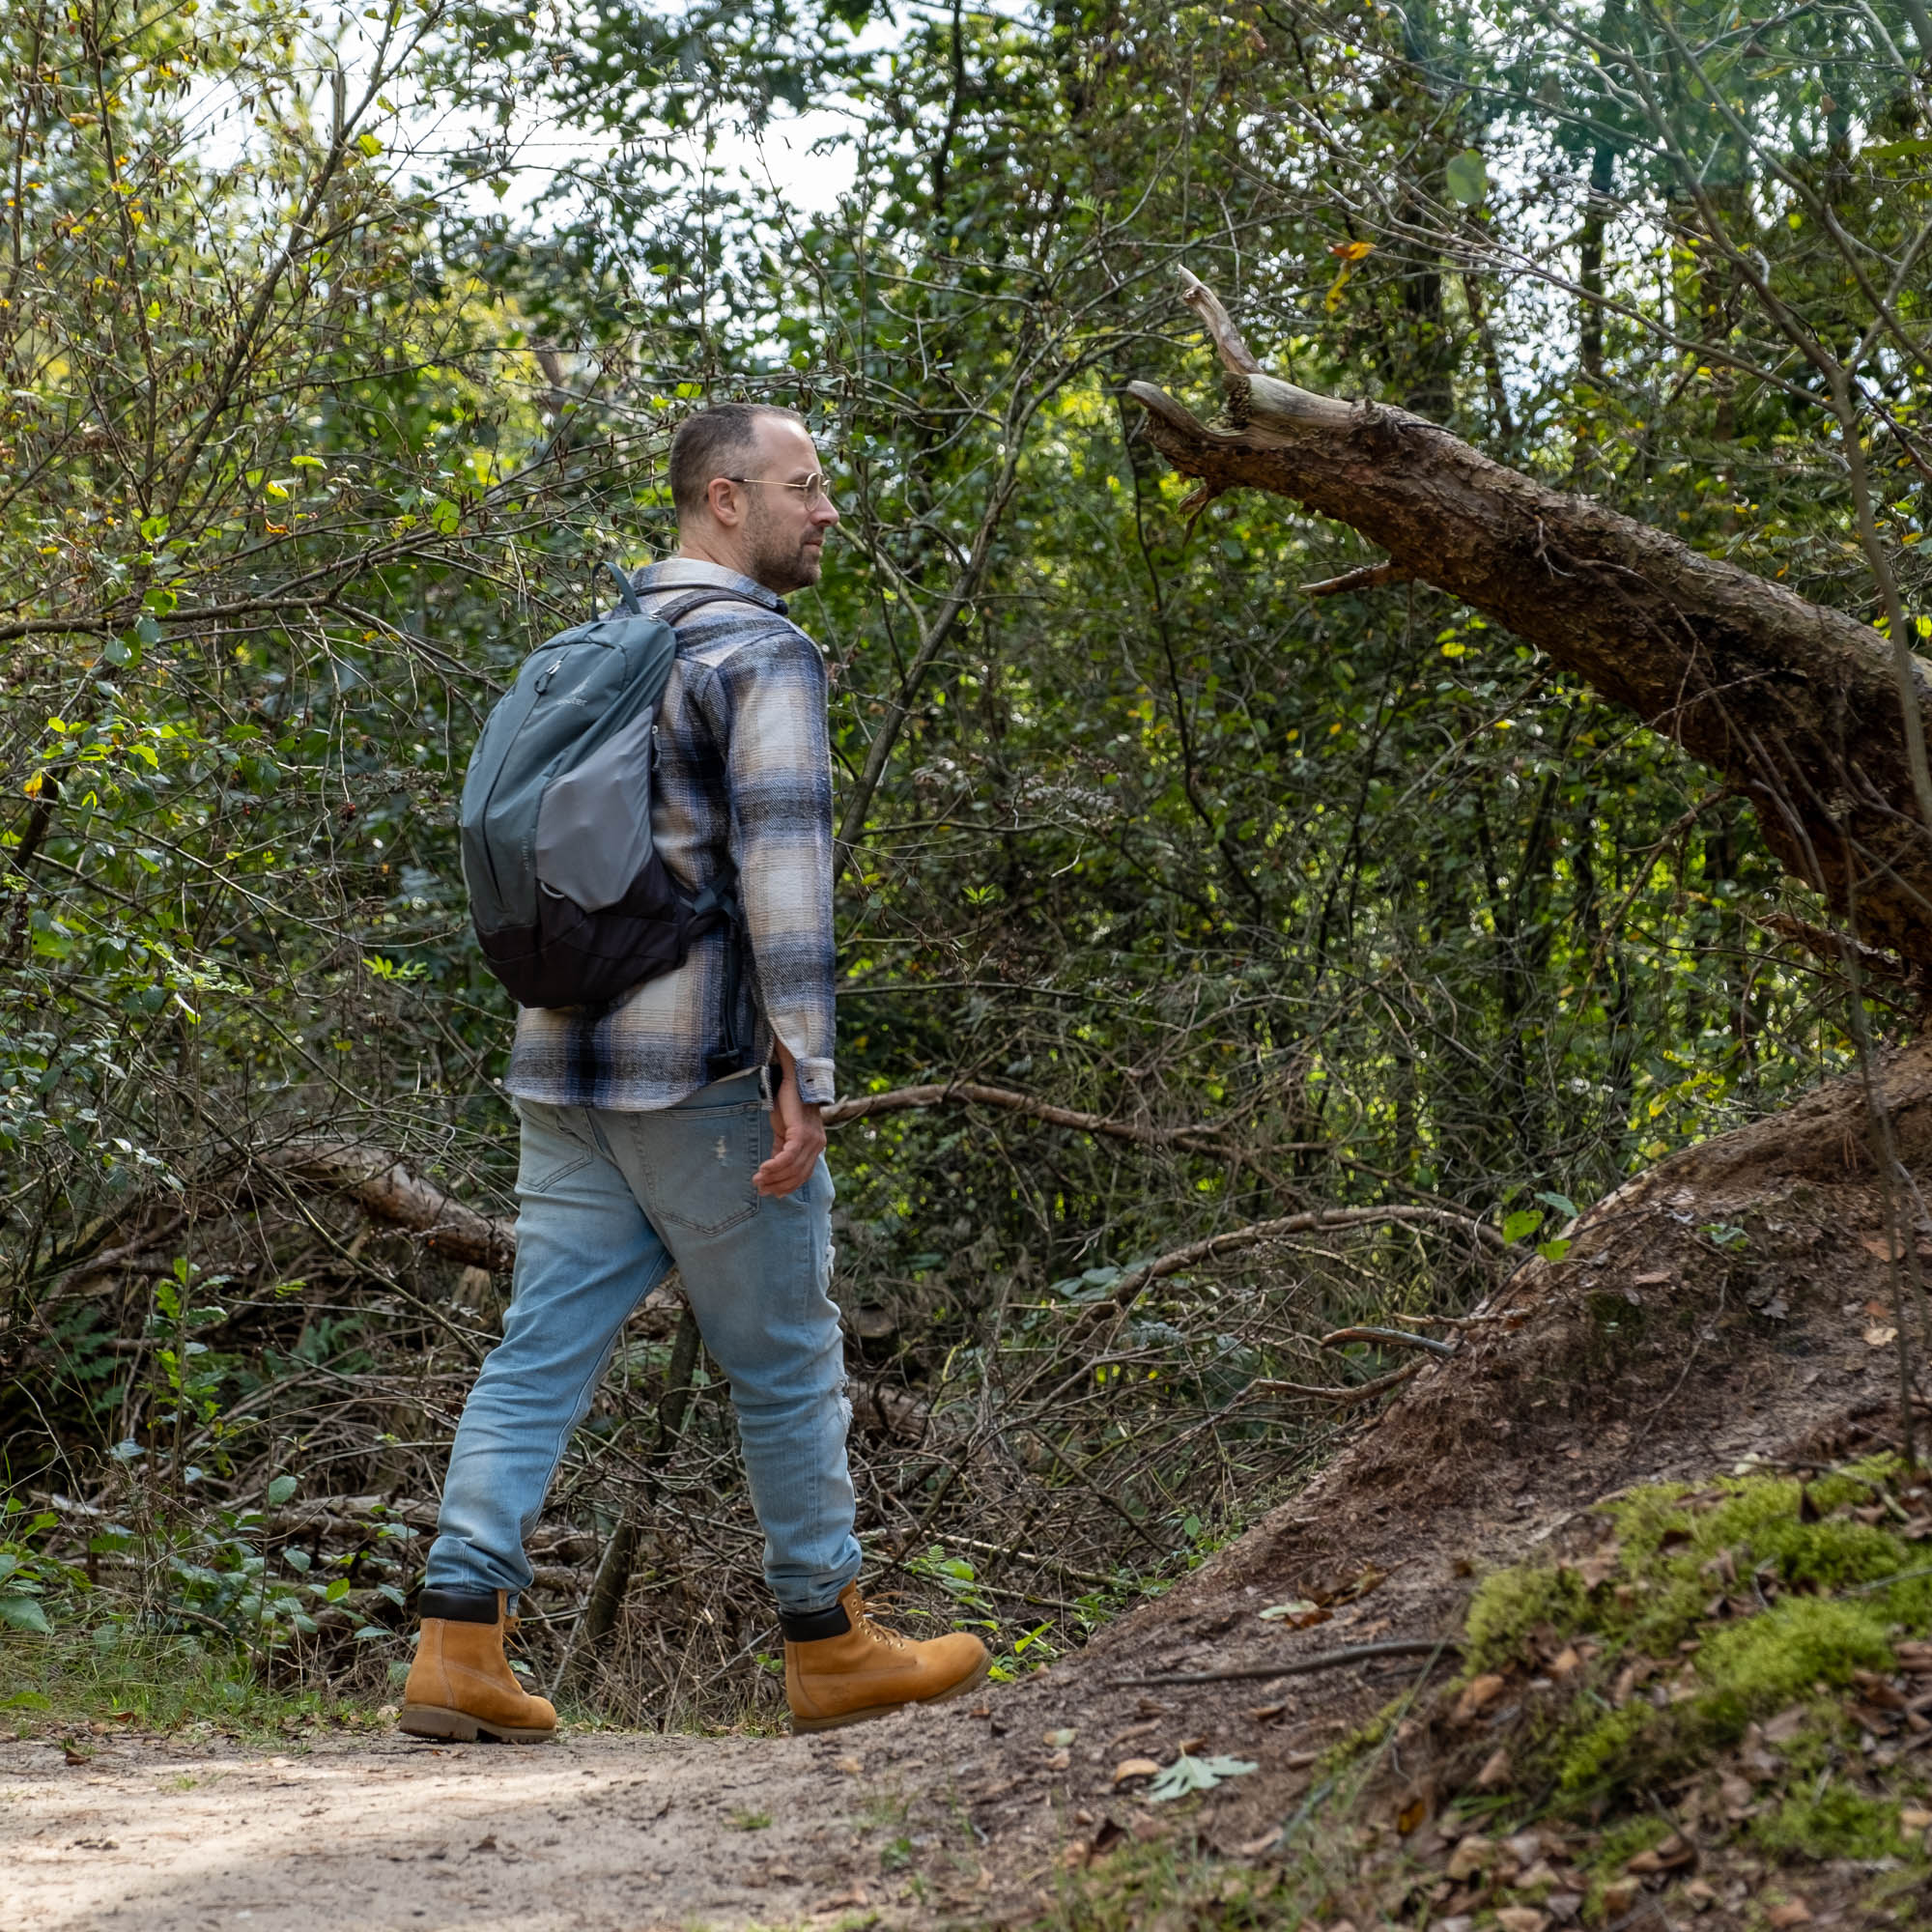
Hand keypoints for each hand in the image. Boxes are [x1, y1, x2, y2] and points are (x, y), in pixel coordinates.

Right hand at [755, 1068, 824, 1197]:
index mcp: (815, 1147)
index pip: (803, 1175)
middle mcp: (818, 1146)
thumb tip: (772, 1169)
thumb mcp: (784, 1131)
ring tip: (757, 1180)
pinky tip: (764, 1169)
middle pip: (798, 1176)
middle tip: (759, 1188)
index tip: (770, 1193)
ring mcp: (812, 1140)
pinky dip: (776, 1165)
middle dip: (777, 1185)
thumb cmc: (789, 1104)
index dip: (787, 1187)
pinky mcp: (802, 1133)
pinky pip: (789, 1156)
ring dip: (773, 1177)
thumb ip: (781, 1149)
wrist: (794, 1080)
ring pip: (793, 1168)